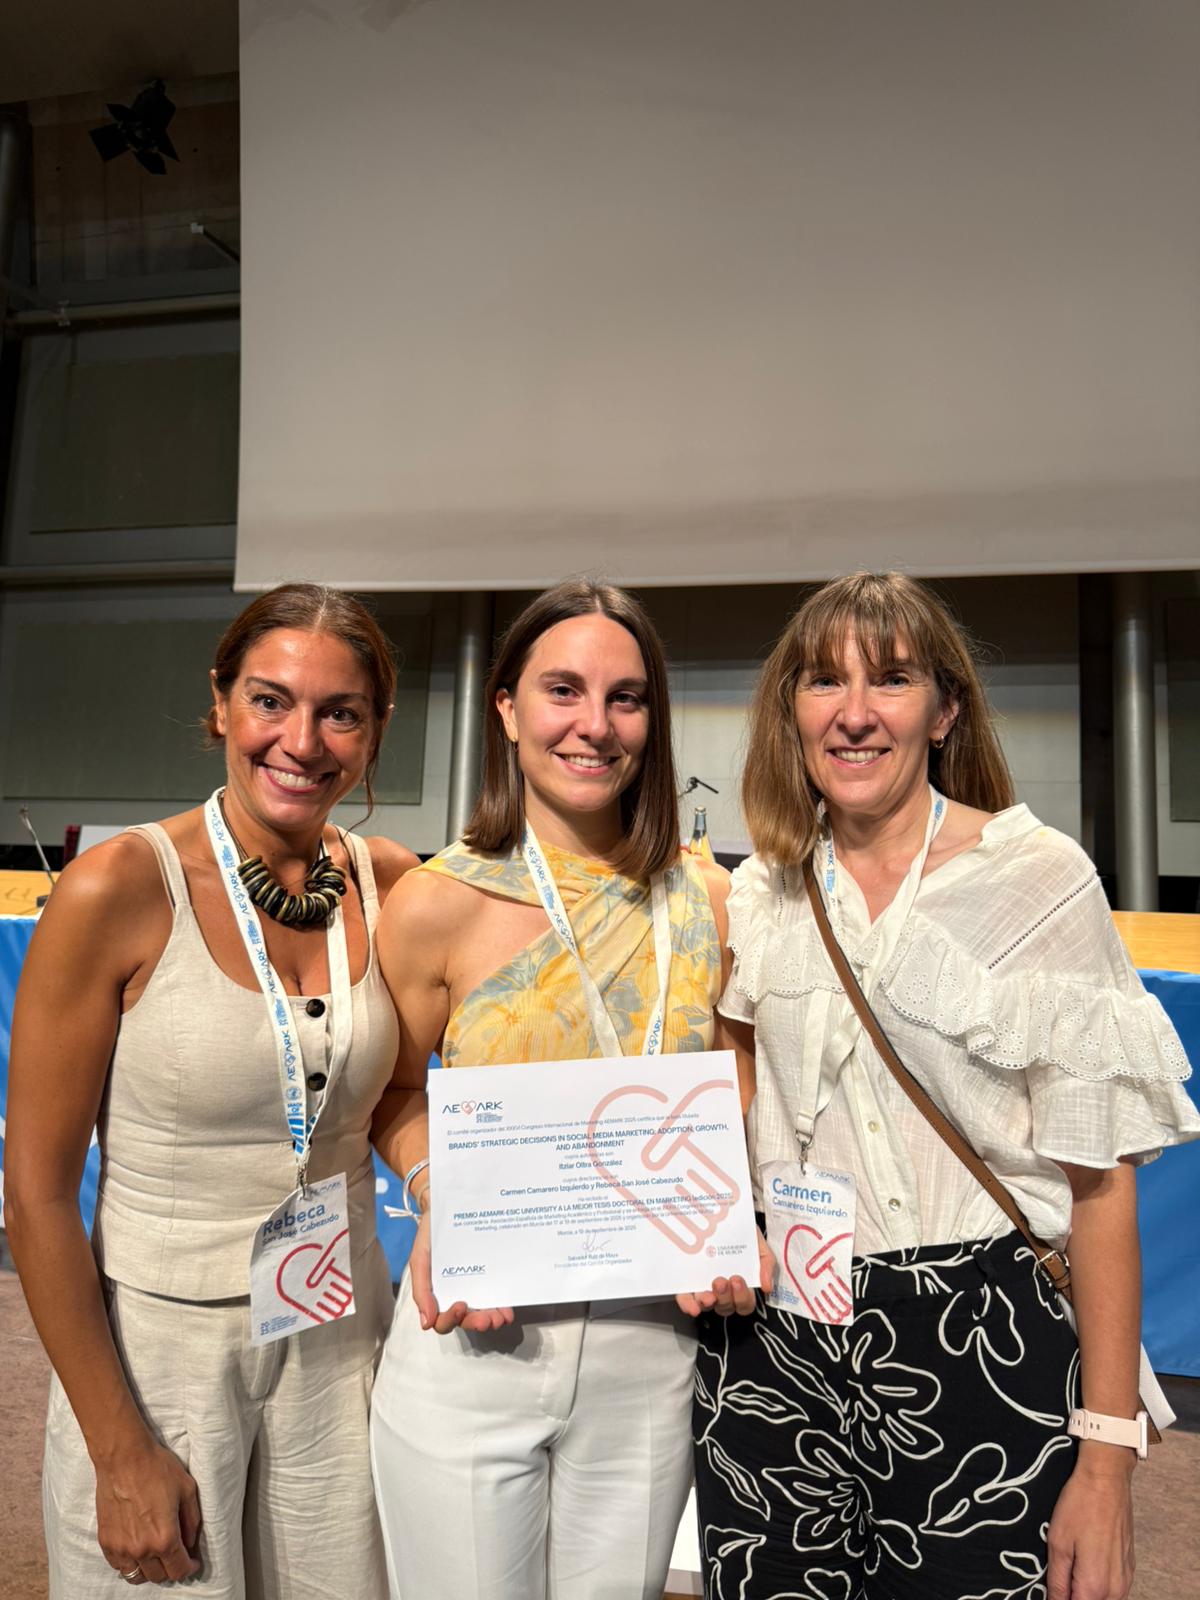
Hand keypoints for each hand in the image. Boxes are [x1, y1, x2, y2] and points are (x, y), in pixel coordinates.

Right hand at [95, 1432, 201, 1585]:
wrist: (124, 1458)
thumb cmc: (157, 1469)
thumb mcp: (187, 1490)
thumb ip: (192, 1521)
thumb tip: (190, 1543)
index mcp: (165, 1538)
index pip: (179, 1570)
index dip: (189, 1568)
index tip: (192, 1561)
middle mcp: (141, 1549)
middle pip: (159, 1576)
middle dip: (171, 1568)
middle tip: (176, 1554)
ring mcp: (120, 1548)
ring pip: (136, 1576)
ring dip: (149, 1570)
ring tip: (156, 1556)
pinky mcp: (106, 1541)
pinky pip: (118, 1566)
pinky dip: (129, 1563)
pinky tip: (137, 1550)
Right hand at [408, 1206, 514, 1335]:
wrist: (447, 1205)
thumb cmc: (431, 1234)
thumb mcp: (420, 1258)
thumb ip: (421, 1289)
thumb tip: (426, 1323)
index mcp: (438, 1294)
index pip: (443, 1320)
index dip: (451, 1320)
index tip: (460, 1305)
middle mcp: (458, 1293)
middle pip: (466, 1320)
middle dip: (477, 1323)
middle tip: (487, 1320)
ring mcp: (475, 1286)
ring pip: (483, 1312)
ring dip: (491, 1319)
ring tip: (500, 1318)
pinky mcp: (490, 1276)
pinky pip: (496, 1295)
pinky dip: (502, 1306)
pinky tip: (508, 1308)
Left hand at [676, 1228, 774, 1317]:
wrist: (721, 1211)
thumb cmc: (740, 1231)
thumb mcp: (757, 1242)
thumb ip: (766, 1262)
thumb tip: (767, 1287)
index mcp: (740, 1284)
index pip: (744, 1303)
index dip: (742, 1298)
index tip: (738, 1279)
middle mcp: (722, 1290)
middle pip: (726, 1307)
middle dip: (725, 1297)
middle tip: (721, 1281)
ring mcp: (703, 1287)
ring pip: (707, 1305)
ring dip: (707, 1302)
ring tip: (707, 1294)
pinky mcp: (686, 1282)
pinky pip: (685, 1299)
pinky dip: (688, 1305)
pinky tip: (692, 1307)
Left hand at [1046, 1449, 1134, 1599]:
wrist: (1106, 1478)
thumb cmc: (1080, 1506)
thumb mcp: (1057, 1543)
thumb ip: (1057, 1582)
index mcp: (1095, 1586)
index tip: (1052, 1588)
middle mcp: (1115, 1589)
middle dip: (1073, 1596)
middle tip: (1058, 1579)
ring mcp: (1126, 1579)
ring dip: (1087, 1593)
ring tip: (1069, 1573)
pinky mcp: (1130, 1568)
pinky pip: (1114, 1591)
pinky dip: (1099, 1587)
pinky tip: (1085, 1567)